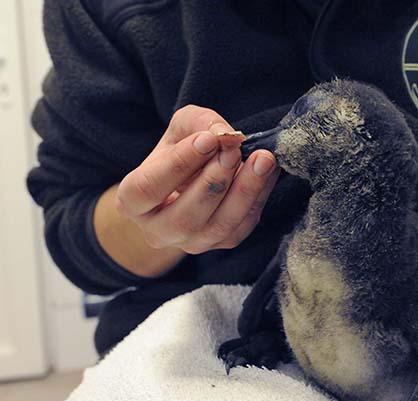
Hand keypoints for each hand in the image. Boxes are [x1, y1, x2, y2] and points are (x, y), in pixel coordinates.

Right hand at [116, 105, 280, 253]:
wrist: (194, 179)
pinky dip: (260, 195)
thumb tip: (224, 135)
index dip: (179, 164)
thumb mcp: (180, 129)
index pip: (149, 188)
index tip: (207, 140)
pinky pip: (245, 224)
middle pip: (185, 217)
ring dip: (244, 191)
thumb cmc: (180, 152)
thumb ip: (199, 124)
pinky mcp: (225, 242)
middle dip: (214, 182)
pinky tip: (269, 170)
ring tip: (262, 159)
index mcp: (133, 202)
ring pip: (220, 226)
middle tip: (234, 151)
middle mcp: (158, 231)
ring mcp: (193, 242)